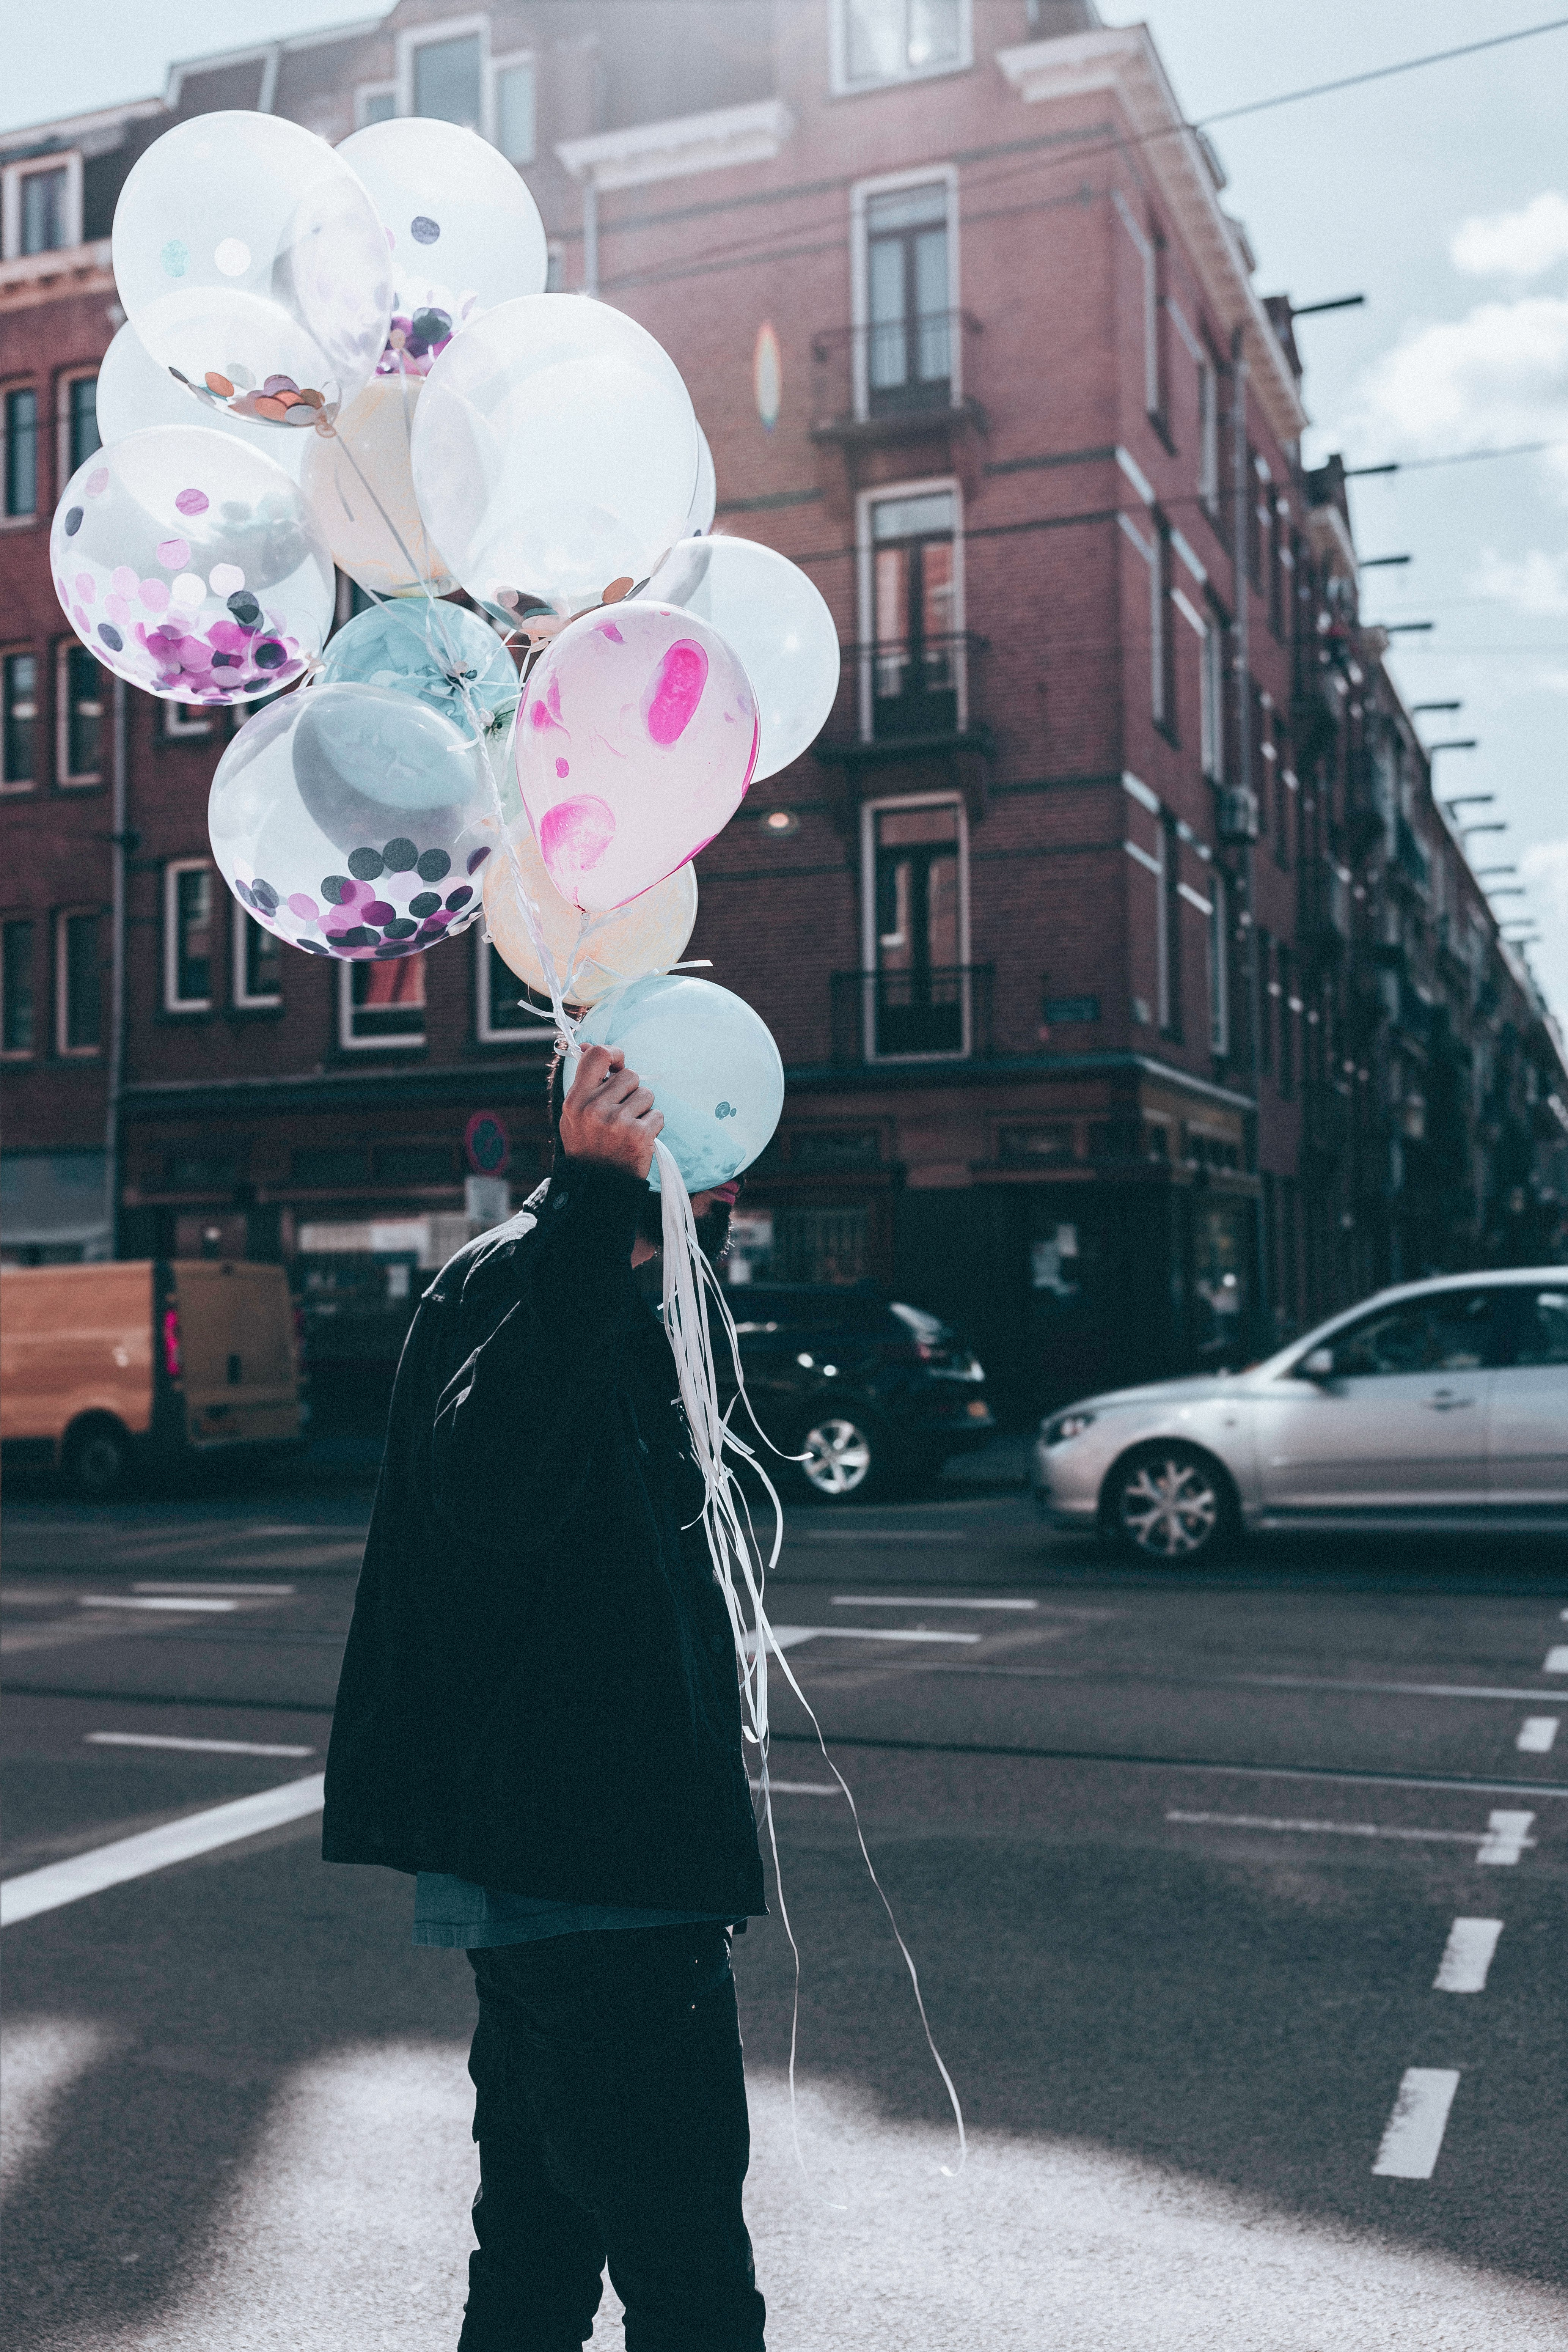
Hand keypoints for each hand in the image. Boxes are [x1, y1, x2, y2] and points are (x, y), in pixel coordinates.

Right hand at [558, 1045, 662, 1180]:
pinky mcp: (639, 1135)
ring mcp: (617, 1122)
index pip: (598, 1055)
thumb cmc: (588, 1147)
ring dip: (643, 1109)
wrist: (597, 1188)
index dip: (614, 1054)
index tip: (617, 1064)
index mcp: (575, 1100)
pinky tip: (639, 1140)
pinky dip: (653, 1126)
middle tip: (621, 1113)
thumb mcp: (573, 1115)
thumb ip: (584, 1082)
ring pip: (646, 1094)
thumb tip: (589, 1046)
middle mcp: (594, 1108)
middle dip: (630, 1091)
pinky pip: (658, 1114)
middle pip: (629, 1075)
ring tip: (628, 1128)